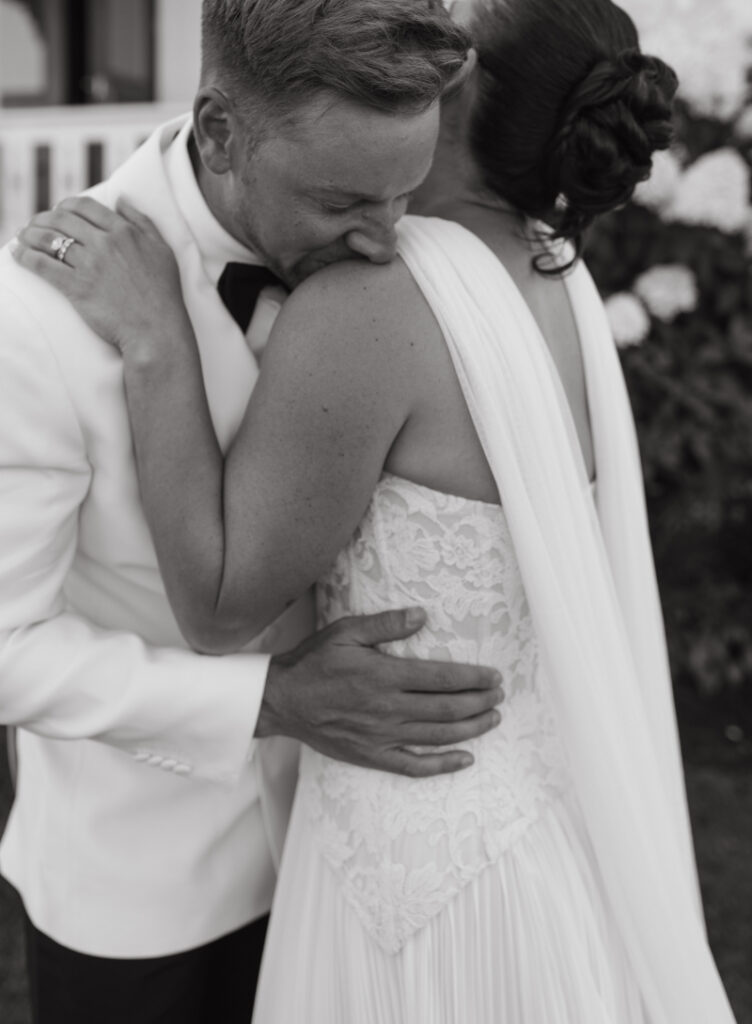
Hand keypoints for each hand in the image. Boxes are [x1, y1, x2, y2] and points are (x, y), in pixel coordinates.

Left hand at [11, 196, 190, 357]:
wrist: (157, 331)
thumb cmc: (164, 295)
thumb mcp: (162, 251)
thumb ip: (142, 222)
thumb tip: (121, 200)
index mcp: (124, 231)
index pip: (85, 206)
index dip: (66, 206)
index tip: (58, 212)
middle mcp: (105, 243)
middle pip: (62, 219)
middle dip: (43, 219)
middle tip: (34, 226)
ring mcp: (90, 265)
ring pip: (49, 239)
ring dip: (30, 235)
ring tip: (22, 237)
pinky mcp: (77, 287)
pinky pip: (43, 265)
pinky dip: (26, 257)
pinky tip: (18, 254)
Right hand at [258, 608, 503, 776]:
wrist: (282, 700)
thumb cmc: (314, 662)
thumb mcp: (346, 632)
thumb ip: (386, 624)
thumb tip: (422, 615)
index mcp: (384, 676)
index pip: (442, 679)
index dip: (474, 678)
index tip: (494, 676)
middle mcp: (388, 709)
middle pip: (447, 709)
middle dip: (480, 702)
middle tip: (500, 695)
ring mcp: (382, 736)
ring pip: (438, 736)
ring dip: (472, 729)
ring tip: (493, 719)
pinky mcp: (372, 755)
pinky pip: (414, 766)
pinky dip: (443, 764)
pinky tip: (465, 759)